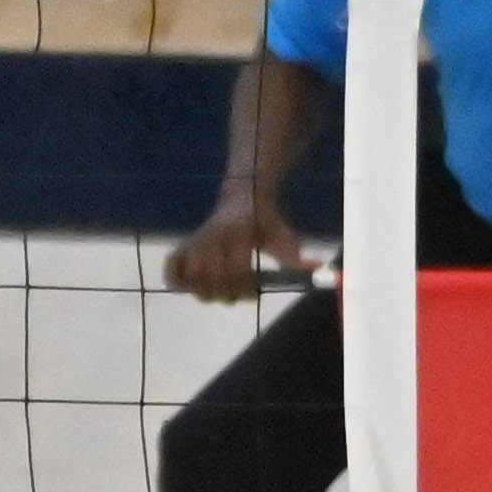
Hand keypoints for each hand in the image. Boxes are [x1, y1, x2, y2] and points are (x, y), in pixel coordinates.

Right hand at [170, 200, 307, 307]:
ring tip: (219, 291)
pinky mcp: (185, 246)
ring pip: (192, 277)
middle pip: (212, 278)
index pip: (236, 270)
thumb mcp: (283, 236)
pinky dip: (177, 280)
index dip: (245, 287)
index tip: (255, 292)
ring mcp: (196, 241)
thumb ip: (296, 257)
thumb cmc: (265, 221)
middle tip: (238, 295)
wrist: (242, 197)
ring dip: (205, 291)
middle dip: (227, 293)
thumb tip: (319, 271)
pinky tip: (192, 285)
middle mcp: (214, 236)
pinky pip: (172, 268)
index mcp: (239, 233)